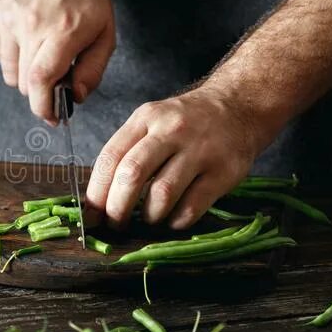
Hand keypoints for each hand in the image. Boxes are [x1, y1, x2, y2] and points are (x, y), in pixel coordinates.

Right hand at [0, 0, 114, 123]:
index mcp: (63, 30)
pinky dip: (17, 59)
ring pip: (12, 75)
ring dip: (28, 76)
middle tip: (57, 81)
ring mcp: (9, 20)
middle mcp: (32, 25)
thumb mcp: (105, 32)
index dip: (44, 106)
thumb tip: (76, 97)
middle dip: (42, 93)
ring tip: (44, 54)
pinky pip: (3, 58)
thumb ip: (93, 70)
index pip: (41, 80)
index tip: (52, 117)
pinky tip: (31, 40)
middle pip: (26, 83)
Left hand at [85, 86, 272, 229]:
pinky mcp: (224, 171)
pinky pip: (192, 205)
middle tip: (115, 224)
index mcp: (145, 118)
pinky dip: (177, 220)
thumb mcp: (152, 121)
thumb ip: (128, 151)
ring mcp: (200, 150)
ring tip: (149, 219)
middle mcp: (171, 131)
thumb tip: (99, 198)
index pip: (110, 157)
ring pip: (162, 192)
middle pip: (131, 174)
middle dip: (116, 207)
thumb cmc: (186, 122)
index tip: (91, 215)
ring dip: (149, 215)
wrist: (239, 106)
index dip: (96, 191)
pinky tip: (174, 218)